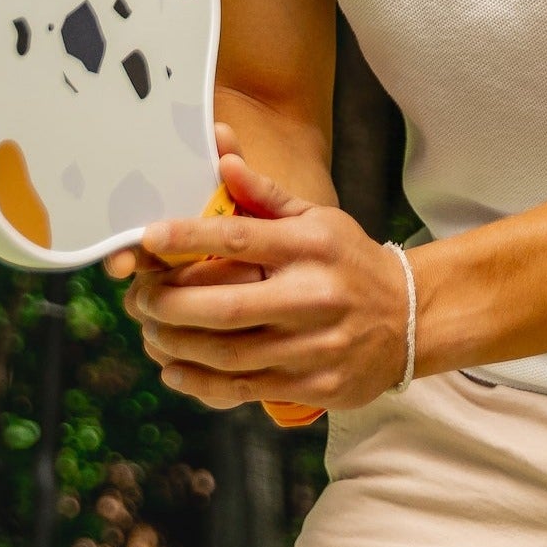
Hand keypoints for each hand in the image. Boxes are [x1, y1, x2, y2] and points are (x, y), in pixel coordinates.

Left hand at [115, 127, 413, 412]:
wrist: (408, 318)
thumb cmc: (350, 260)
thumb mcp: (317, 218)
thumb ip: (265, 194)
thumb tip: (222, 156)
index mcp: (310, 246)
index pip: (241, 237)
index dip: (190, 237)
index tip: (150, 236)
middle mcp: (312, 296)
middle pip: (226, 306)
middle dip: (170, 304)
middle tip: (138, 297)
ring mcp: (313, 347)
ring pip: (228, 353)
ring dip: (177, 345)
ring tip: (149, 331)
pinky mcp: (313, 385)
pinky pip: (244, 389)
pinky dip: (201, 383)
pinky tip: (175, 369)